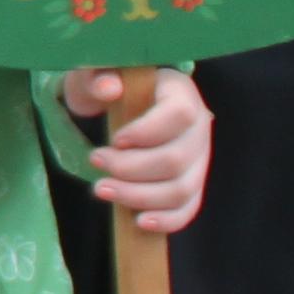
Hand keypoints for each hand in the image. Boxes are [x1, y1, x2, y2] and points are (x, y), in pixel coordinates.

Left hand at [67, 65, 212, 232]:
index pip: (180, 114)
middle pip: (178, 158)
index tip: (115, 139)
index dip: (148, 132)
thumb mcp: (94, 72)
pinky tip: (138, 220)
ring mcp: (200, 158)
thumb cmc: (105, 83)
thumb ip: (96, 75)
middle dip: (131, 168)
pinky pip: (188, 208)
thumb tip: (109, 88)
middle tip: (95, 161)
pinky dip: (166, 219)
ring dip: (139, 196)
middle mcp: (199, 125)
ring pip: (182, 189)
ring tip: (102, 189)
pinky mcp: (193, 183)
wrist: (116, 101)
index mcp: (180, 90)